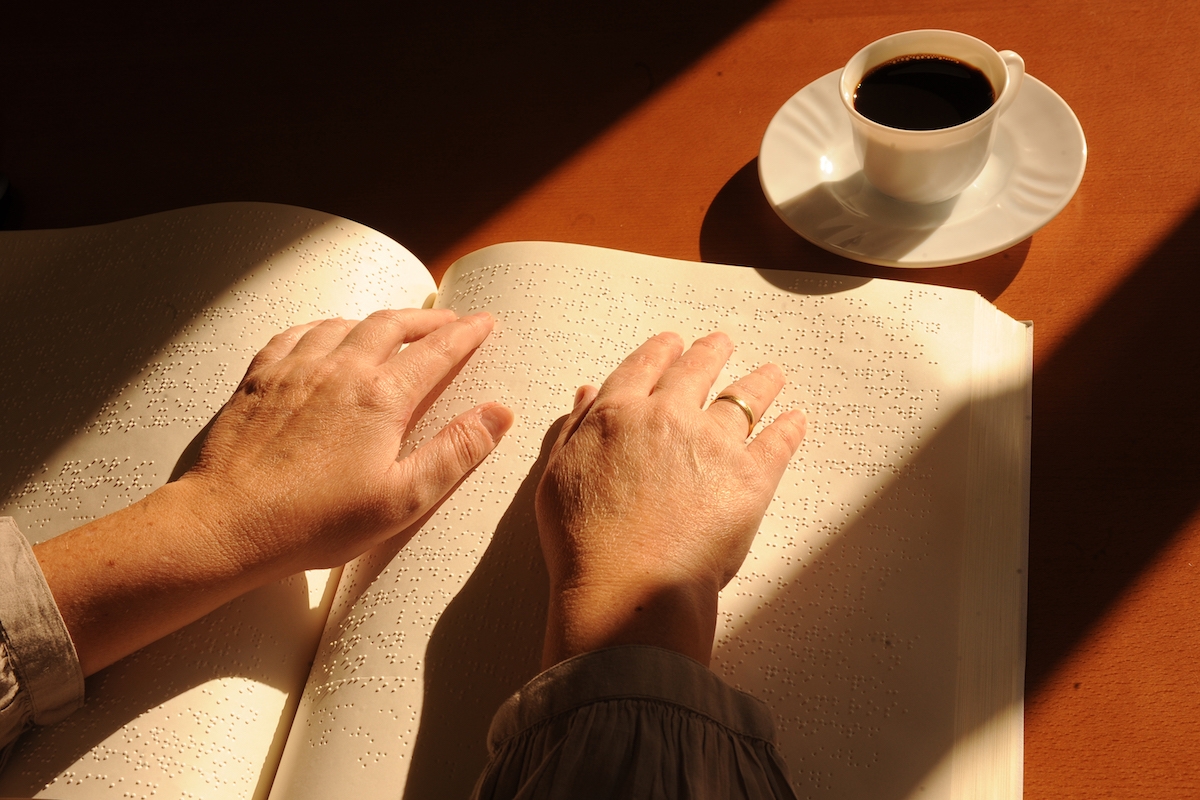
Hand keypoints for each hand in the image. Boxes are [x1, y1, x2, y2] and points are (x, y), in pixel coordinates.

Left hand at [176, 308, 514, 575]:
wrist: (227, 523)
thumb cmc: (314, 522)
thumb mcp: (402, 499)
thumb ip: (455, 452)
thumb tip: (498, 413)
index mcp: (381, 397)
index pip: (437, 351)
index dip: (466, 334)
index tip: (484, 322)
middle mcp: (341, 369)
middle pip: (393, 325)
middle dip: (427, 319)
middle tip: (448, 320)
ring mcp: (296, 369)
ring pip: (345, 323)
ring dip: (377, 320)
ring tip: (393, 327)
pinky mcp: (260, 378)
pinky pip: (296, 334)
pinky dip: (322, 327)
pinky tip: (326, 335)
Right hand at [535, 331, 805, 667]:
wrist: (627, 589)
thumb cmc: (584, 544)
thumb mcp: (557, 476)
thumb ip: (576, 429)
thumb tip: (590, 394)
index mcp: (619, 413)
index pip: (645, 366)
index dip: (662, 351)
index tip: (673, 344)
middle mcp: (668, 416)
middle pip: (697, 369)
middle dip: (711, 351)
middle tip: (721, 344)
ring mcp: (713, 444)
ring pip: (744, 397)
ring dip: (759, 380)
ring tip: (771, 373)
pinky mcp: (751, 478)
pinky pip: (778, 441)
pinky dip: (790, 427)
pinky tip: (796, 420)